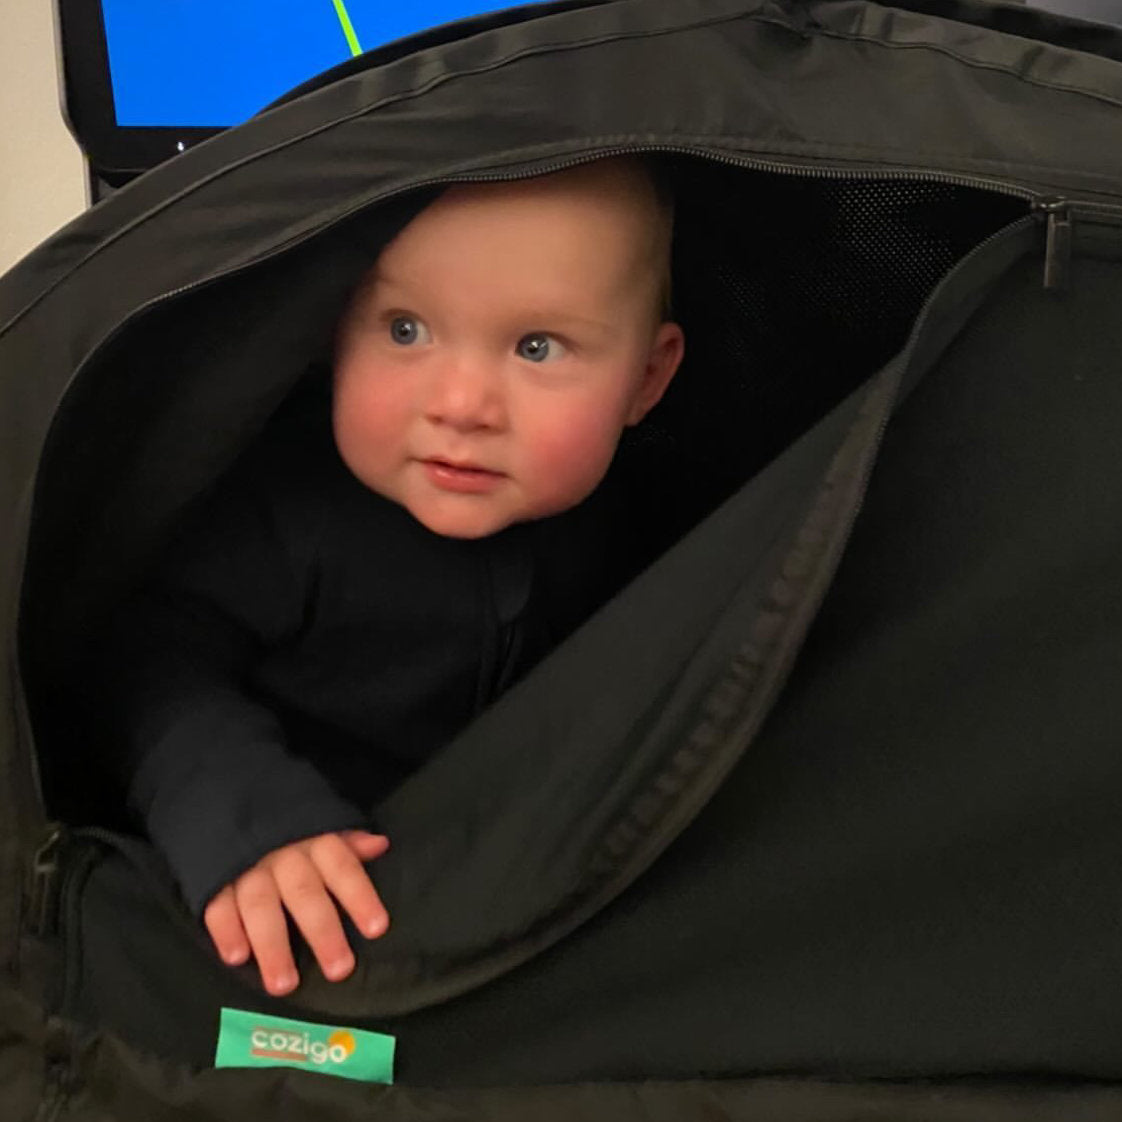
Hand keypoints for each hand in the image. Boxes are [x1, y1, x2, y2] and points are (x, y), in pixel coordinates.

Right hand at [203, 830, 388, 995]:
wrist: (221, 796)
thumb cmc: (284, 823)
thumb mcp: (318, 823)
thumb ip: (347, 841)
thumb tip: (381, 845)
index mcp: (314, 841)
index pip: (342, 868)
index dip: (359, 897)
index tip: (377, 929)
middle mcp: (283, 856)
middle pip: (305, 894)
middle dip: (323, 932)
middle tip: (339, 969)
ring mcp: (246, 868)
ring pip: (261, 907)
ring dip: (272, 946)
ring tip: (284, 984)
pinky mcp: (213, 879)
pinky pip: (217, 907)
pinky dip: (226, 931)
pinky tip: (236, 957)